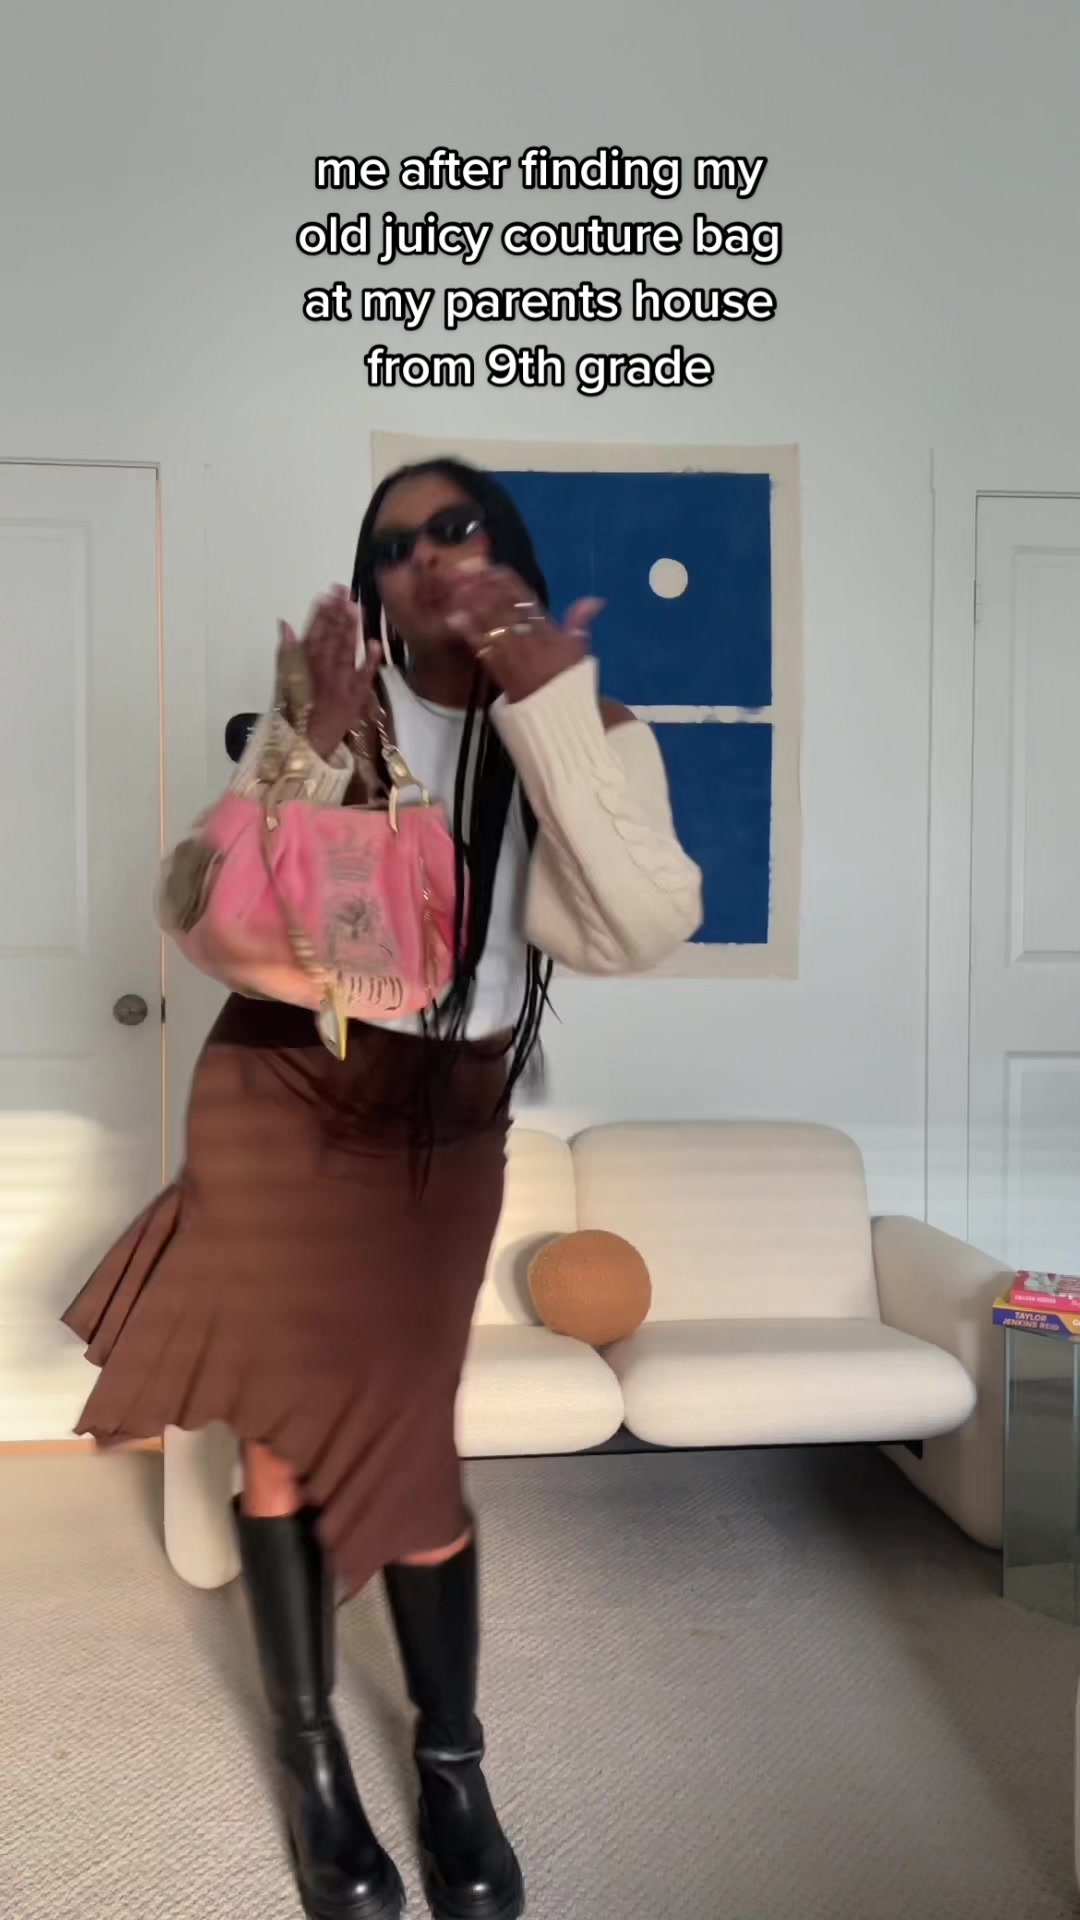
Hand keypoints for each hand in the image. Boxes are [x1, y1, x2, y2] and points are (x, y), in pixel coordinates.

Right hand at [281, 585, 380, 760]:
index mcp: (303, 668)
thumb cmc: (293, 715)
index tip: (326, 594)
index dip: (320, 613)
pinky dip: (369, 661)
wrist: (305, 748)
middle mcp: (322, 673)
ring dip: (351, 628)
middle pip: (331, 638)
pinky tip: (374, 642)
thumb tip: (285, 623)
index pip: (313, 634)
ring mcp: (341, 685)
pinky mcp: (355, 698)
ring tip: (355, 606)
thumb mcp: (283, 683)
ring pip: (347, 651)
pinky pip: (364, 677)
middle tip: (344, 590)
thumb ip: (286, 652)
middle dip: (338, 613)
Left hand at [446, 564, 603, 702]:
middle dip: (483, 588)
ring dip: (472, 606)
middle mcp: (530, 638)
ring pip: (491, 623)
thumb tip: (596, 600)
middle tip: (464, 573)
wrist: (558, 715)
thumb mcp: (577, 649)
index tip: (491, 569)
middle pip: (504, 607)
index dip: (507, 582)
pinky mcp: (499, 671)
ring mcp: (514, 654)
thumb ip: (580, 620)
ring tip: (456, 590)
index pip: (527, 599)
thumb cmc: (566, 681)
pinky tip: (454, 619)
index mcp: (549, 629)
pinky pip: (482, 648)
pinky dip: (468, 633)